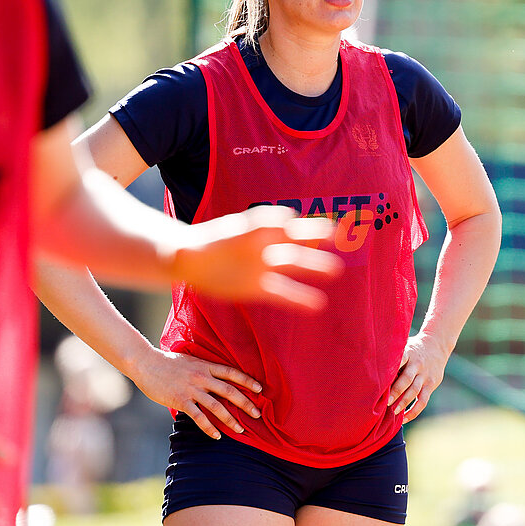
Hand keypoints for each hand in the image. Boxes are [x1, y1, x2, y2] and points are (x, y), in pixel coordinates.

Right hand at [130, 346, 260, 438]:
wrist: (145, 363)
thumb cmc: (167, 362)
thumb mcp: (189, 360)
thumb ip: (202, 368)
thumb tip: (213, 376)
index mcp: (205, 365)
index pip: (231, 372)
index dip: (247, 381)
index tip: (260, 389)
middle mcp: (202, 377)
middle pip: (230, 391)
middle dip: (246, 404)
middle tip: (258, 414)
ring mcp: (192, 389)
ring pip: (217, 407)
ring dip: (231, 420)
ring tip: (240, 430)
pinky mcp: (181, 400)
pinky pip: (199, 417)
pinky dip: (209, 428)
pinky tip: (217, 436)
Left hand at [171, 206, 342, 310]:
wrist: (190, 263)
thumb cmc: (194, 250)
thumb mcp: (191, 249)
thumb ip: (194, 250)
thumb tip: (188, 250)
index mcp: (247, 230)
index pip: (269, 221)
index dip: (282, 219)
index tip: (293, 219)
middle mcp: (260, 246)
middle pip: (290, 239)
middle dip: (312, 236)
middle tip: (336, 234)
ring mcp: (263, 267)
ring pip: (292, 264)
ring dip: (313, 267)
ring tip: (336, 270)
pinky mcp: (259, 288)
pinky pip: (282, 294)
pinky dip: (299, 299)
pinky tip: (317, 306)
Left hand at [387, 332, 450, 422]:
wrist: (437, 345)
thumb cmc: (413, 349)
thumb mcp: (404, 346)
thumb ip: (393, 357)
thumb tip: (372, 368)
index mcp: (408, 353)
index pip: (400, 361)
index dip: (391, 370)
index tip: (381, 381)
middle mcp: (417, 365)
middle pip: (407, 379)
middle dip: (397, 391)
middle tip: (386, 402)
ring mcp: (425, 375)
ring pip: (415, 391)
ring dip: (404, 402)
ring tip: (394, 412)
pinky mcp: (431, 384)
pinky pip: (423, 400)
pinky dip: (414, 411)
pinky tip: (405, 418)